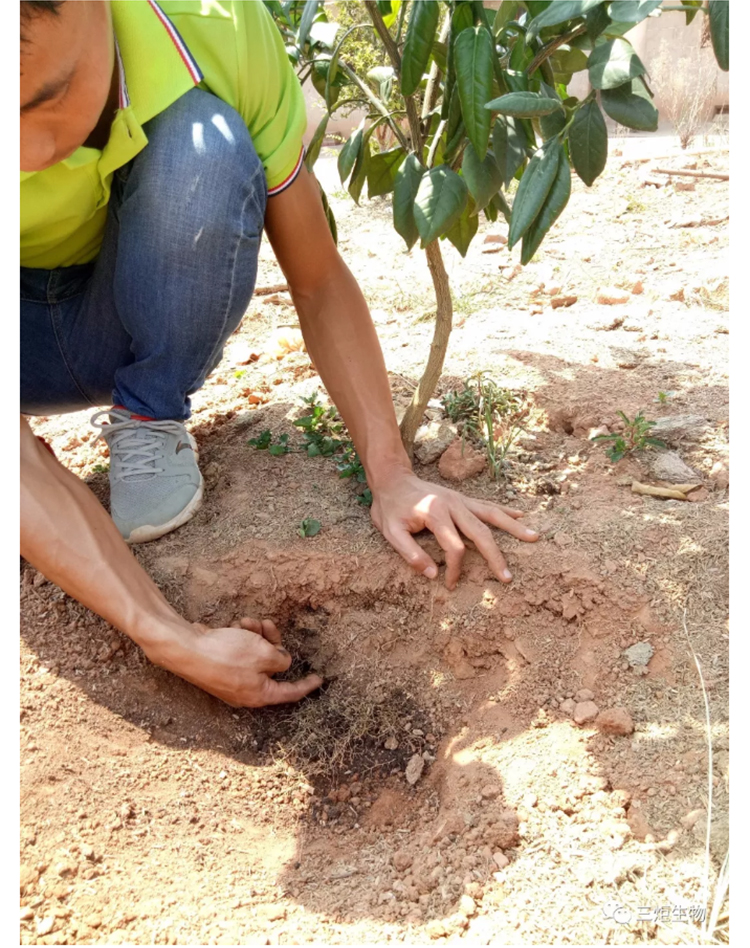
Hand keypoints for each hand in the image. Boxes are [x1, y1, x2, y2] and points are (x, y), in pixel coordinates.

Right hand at [150, 617, 322, 707]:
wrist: (186, 649)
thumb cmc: (226, 654)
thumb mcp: (263, 654)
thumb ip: (280, 659)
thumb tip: (283, 662)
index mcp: (259, 694)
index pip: (290, 693)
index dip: (306, 685)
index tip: (319, 679)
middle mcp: (245, 691)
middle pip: (270, 667)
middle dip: (272, 642)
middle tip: (268, 625)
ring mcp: (231, 680)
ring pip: (254, 655)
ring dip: (255, 635)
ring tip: (246, 622)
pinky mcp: (220, 666)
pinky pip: (238, 652)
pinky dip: (240, 638)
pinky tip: (234, 625)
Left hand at [370, 472, 537, 589]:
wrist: (392, 479)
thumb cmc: (390, 507)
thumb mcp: (391, 532)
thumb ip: (410, 553)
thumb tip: (432, 574)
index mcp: (436, 513)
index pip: (455, 547)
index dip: (455, 569)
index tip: (450, 584)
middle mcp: (454, 505)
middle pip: (481, 533)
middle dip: (496, 557)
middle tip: (508, 577)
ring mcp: (461, 500)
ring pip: (492, 515)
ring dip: (513, 527)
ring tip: (534, 537)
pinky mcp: (462, 499)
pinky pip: (487, 505)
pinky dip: (505, 511)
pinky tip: (521, 515)